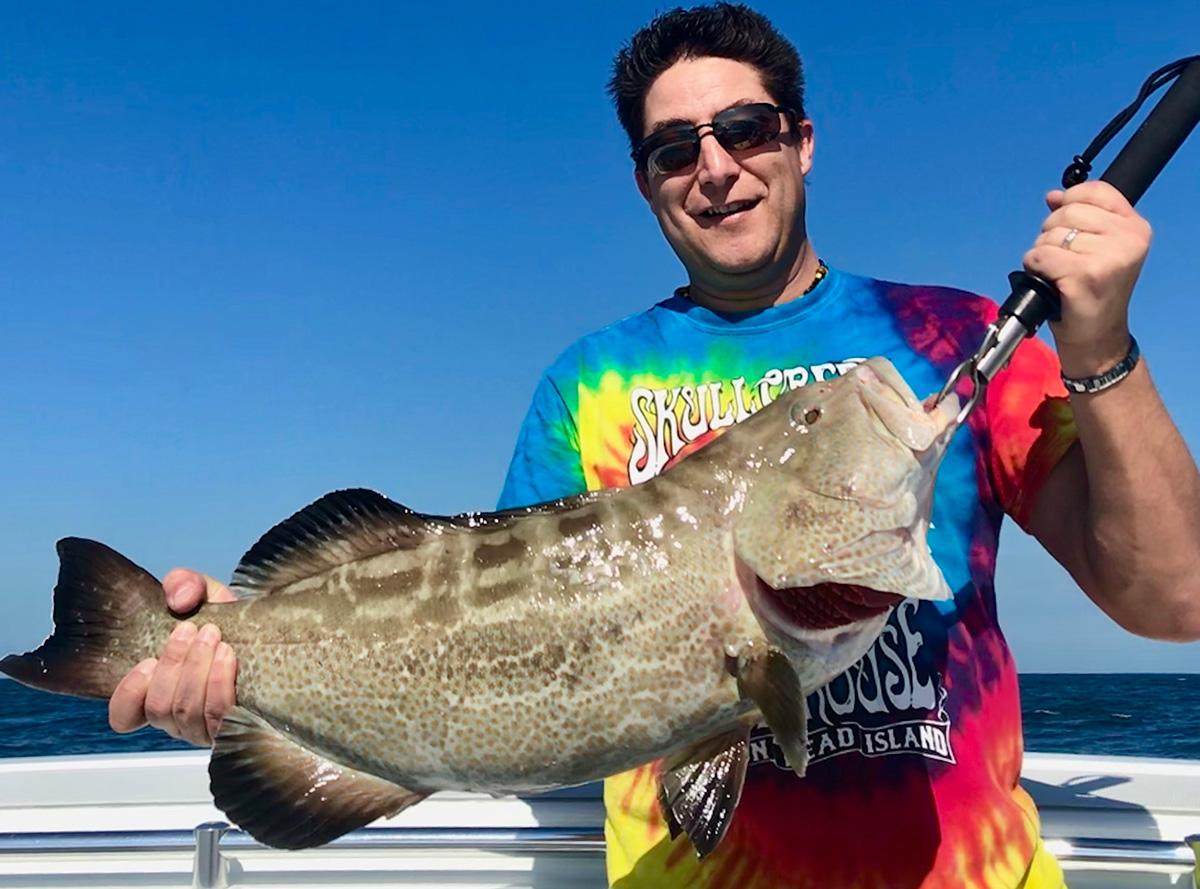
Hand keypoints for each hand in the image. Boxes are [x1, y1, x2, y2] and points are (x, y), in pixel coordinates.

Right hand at [108, 569, 238, 745]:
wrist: (266, 631)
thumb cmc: (225, 617)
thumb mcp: (202, 593)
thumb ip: (183, 584)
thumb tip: (179, 599)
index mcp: (158, 691)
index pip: (124, 715)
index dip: (128, 695)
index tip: (146, 662)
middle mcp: (177, 716)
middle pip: (160, 707)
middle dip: (174, 664)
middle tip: (192, 630)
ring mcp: (204, 727)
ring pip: (187, 713)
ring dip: (197, 671)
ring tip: (213, 637)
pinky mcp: (233, 728)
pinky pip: (219, 718)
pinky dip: (220, 685)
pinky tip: (227, 657)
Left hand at [1022, 181, 1151, 377]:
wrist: (1097, 336)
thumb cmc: (1093, 291)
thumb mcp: (1098, 247)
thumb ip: (1081, 217)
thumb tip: (1053, 195)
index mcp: (1135, 227)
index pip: (1095, 191)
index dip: (1069, 202)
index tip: (1065, 224)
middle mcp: (1128, 239)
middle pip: (1067, 211)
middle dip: (1052, 233)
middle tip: (1062, 259)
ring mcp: (1108, 257)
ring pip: (1050, 234)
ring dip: (1042, 253)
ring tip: (1058, 273)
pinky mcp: (1085, 274)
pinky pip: (1040, 255)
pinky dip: (1034, 266)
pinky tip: (1048, 280)